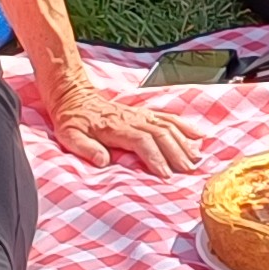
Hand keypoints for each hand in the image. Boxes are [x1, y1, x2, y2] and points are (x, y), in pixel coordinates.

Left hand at [39, 74, 201, 174]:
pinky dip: (185, 126)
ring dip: (184, 142)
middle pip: (161, 134)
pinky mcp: (144, 113)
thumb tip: (103, 161)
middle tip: (187, 171)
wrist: (73, 95)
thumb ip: (85, 148)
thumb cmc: (71, 119)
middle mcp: (132, 118)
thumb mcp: (69, 135)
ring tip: (196, 159)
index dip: (156, 157)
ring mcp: (140, 114)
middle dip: (177, 153)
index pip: (142, 141)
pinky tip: (199, 136)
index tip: (166, 174)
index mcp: (116, 126)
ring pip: (168, 126)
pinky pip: (169, 118)